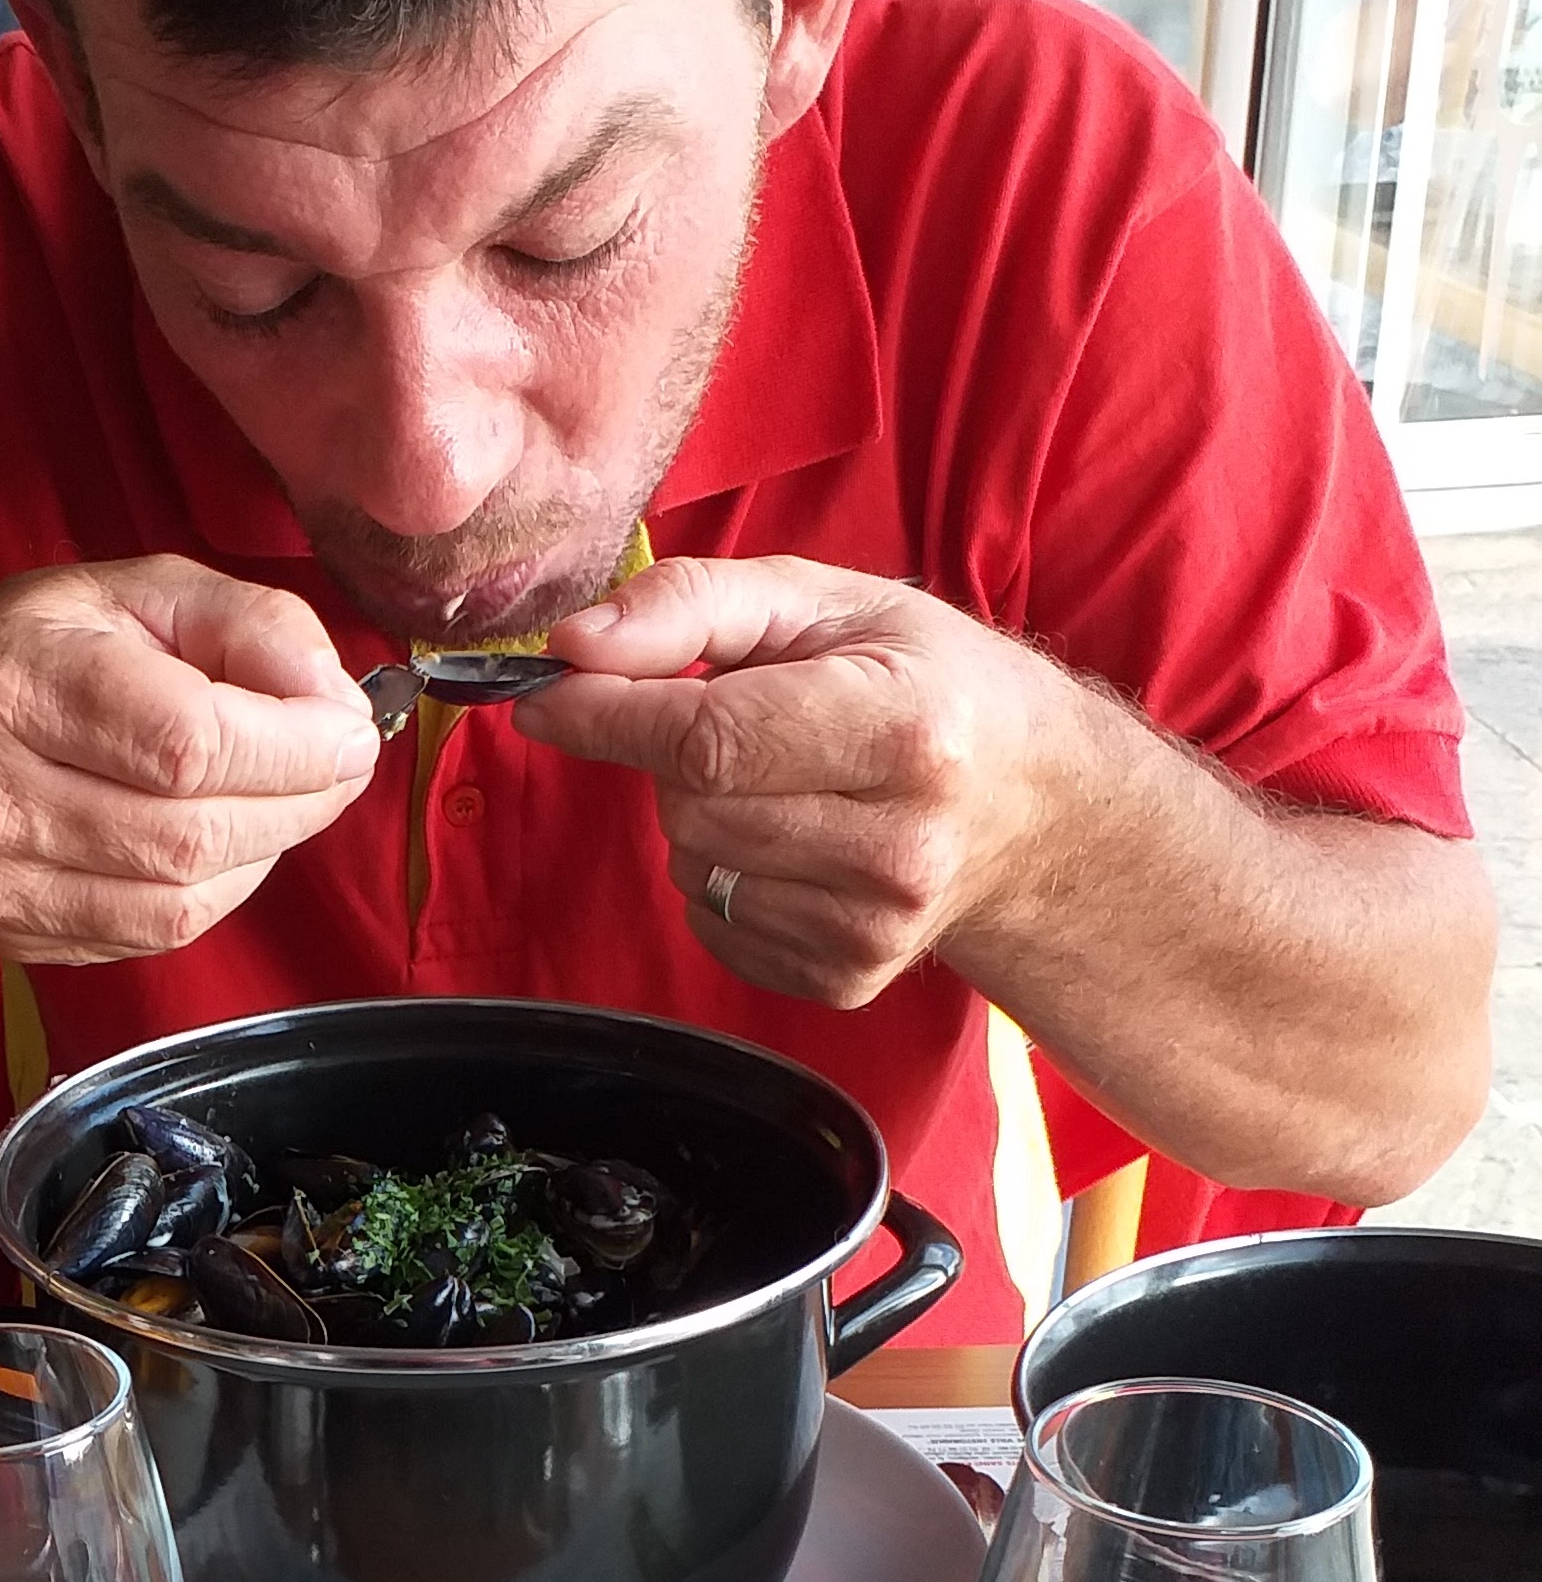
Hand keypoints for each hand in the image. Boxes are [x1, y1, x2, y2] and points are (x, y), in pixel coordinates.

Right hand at [0, 559, 380, 965]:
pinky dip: (220, 891)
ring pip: (183, 896)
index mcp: (17, 679)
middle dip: (298, 801)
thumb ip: (247, 622)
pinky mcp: (14, 935)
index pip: (187, 740)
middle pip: (193, 831)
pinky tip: (225, 844)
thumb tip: (332, 697)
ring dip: (267, 850)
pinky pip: (157, 933)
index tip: (346, 730)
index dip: (292, 747)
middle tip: (337, 766)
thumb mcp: (132, 595)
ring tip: (284, 797)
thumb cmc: (32, 662)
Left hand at [523, 552, 1082, 1004]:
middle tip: (742, 723)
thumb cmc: (927, 686)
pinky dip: (726, 875)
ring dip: (703, 818)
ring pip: (692, 867)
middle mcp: (896, 845)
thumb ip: (694, 604)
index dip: (607, 713)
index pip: (707, 738)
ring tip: (785, 782)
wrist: (1033, 809)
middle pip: (689, 807)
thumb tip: (576, 645)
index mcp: (902, 731)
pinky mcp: (844, 977)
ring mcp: (872, 928)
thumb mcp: (830, 604)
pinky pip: (712, 923)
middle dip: (677, 757)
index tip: (547, 692)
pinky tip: (794, 842)